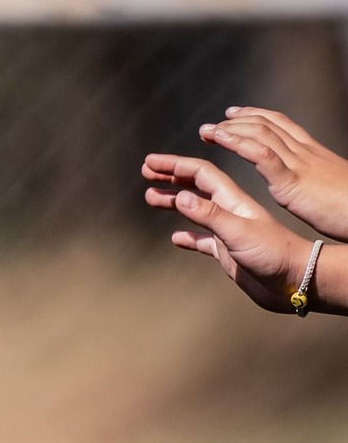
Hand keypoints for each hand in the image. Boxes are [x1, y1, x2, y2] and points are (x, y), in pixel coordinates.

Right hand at [141, 153, 308, 312]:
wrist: (295, 280)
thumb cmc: (273, 255)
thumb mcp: (239, 233)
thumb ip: (210, 215)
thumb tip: (181, 196)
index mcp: (232, 202)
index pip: (201, 175)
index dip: (175, 166)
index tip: (151, 162)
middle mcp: (228, 212)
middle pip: (195, 187)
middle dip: (171, 177)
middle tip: (147, 171)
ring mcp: (227, 231)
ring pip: (194, 210)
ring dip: (173, 202)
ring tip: (151, 197)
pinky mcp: (227, 252)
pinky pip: (202, 241)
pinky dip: (187, 237)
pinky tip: (176, 237)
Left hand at [203, 108, 347, 241]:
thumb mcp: (330, 187)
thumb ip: (315, 180)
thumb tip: (310, 183)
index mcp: (313, 154)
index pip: (282, 125)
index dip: (257, 116)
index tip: (235, 114)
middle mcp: (305, 153)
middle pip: (267, 125)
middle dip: (238, 121)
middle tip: (214, 123)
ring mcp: (299, 164)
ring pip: (261, 134)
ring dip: (231, 130)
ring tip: (207, 130)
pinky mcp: (293, 181)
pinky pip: (262, 155)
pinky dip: (239, 143)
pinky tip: (221, 139)